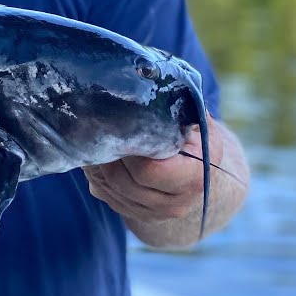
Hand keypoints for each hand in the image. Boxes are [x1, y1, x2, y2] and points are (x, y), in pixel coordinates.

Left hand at [82, 118, 223, 222]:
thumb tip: (152, 81)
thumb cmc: (192, 137)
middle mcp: (177, 201)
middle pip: (123, 181)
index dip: (130, 148)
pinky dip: (97, 176)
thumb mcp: (194, 121)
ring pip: (110, 189)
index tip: (122, 128)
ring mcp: (156, 212)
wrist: (198, 171)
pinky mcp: (136, 214)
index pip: (148, 170)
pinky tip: (101, 157)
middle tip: (99, 131)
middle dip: (109, 154)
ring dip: (98, 165)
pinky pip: (106, 196)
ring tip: (97, 141)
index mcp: (195, 176)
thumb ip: (179, 108)